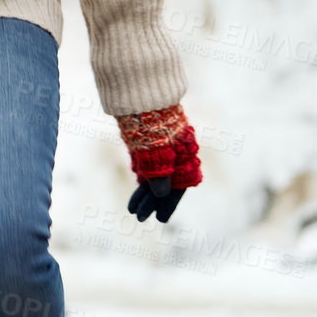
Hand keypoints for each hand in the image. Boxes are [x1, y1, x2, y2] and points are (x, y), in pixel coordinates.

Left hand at [116, 102, 201, 225]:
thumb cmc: (154, 122)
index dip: (169, 204)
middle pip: (165, 185)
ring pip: (155, 178)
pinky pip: (148, 169)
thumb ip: (159, 172)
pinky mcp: (150, 146)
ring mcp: (162, 151)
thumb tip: (160, 193)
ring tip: (133, 211)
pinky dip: (142, 181)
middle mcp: (175, 155)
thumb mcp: (156, 149)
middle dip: (151, 203)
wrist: (143, 96)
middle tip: (140, 219)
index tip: (161, 219)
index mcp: (183, 156)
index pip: (178, 187)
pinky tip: (137, 193)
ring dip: (144, 195)